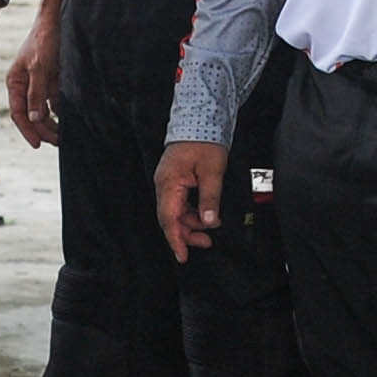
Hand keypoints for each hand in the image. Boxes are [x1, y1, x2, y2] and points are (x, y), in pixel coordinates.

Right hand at [4, 0, 66, 144]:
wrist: (56, 20)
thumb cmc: (43, 40)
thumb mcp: (39, 67)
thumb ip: (36, 93)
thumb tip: (34, 119)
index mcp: (15, 82)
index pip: (18, 112)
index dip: (27, 130)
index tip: (37, 144)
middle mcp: (24, 85)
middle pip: (31, 115)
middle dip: (42, 130)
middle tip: (56, 142)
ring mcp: (38, 83)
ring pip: (43, 111)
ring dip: (51, 124)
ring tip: (63, 137)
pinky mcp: (51, 81)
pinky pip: (54, 102)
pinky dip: (60, 113)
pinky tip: (68, 121)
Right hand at [153, 141, 224, 259]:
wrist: (200, 120)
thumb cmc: (204, 141)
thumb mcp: (212, 171)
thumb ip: (210, 198)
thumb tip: (209, 221)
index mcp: (169, 183)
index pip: (169, 219)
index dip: (176, 240)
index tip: (182, 256)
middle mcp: (164, 184)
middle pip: (171, 218)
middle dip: (187, 233)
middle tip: (206, 243)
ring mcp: (168, 182)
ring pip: (176, 212)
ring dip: (192, 223)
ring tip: (210, 227)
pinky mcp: (175, 180)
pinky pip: (180, 203)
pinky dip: (192, 212)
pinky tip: (205, 214)